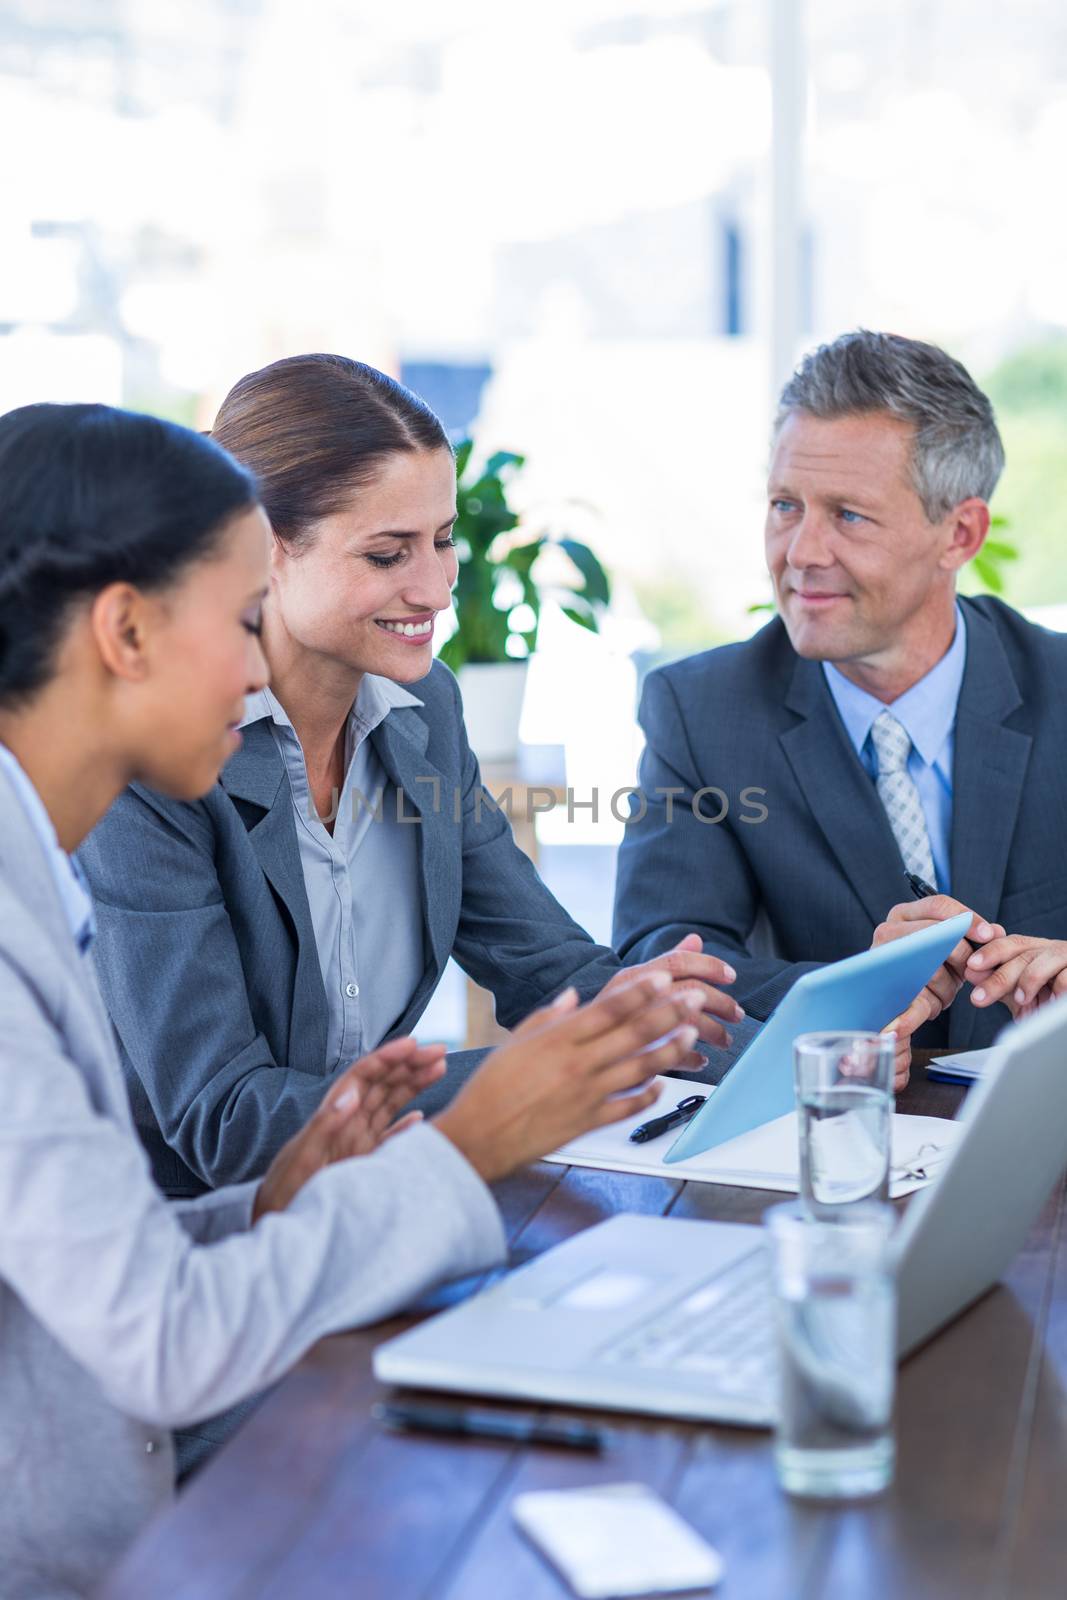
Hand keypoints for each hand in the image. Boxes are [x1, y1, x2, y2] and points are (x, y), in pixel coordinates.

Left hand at [253, 1039, 446, 1220]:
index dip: (388, 1058)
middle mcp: (348, 1124)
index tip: (413, 1044)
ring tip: (438, 1068)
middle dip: (409, 1064)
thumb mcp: (302, 1160)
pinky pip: (389, 1139)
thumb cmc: (285, 1193)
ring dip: (413, 1085)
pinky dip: (406, 1126)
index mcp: (333, 1117)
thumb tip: (350, 1094)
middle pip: (382, 1085)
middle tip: (439, 1050)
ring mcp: (357, 1143)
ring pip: (390, 1105)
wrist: (278, 1224)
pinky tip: (421, 1117)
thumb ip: (324, 1126)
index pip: (363, 1077)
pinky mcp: (363, 1164)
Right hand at [434, 971, 705, 1182]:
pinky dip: (649, 1095)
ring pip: (640, 1068)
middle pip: (633, 1033)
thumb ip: (547, 1017)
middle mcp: (577, 1064)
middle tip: (695, 999)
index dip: (640, 992)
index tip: (664, 978)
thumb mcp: (513, 1042)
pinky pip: (629, 1107)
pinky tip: (663, 1085)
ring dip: (670, 1050)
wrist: (478, 1137)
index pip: (609, 1008)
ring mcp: (586, 1095)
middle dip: (669, 1014)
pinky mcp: (588, 1123)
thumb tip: (573, 997)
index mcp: (557, 1040)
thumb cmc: (490, 1089)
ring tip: (693, 1034)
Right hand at [604, 933, 743, 1061]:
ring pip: (688, 1026)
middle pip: (689, 992)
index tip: (730, 975)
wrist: (562, 1059)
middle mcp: (632, 1000)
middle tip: (736, 1013)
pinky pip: (674, 1059)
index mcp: (628, 979)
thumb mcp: (625, 984)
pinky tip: (700, 1061)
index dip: (709, 965)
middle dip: (720, 1002)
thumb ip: (663, 962)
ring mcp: (633, 1030)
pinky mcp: (633, 1060)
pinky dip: (693, 1060)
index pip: (676, 962)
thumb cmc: (599, 1020)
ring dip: (714, 1032)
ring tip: (724, 1040)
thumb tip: (696, 939)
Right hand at [873, 896, 1002, 1094]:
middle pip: (937, 934)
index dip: (968, 918)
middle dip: (962, 955)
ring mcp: (882, 957)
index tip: (990, 934)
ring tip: (946, 992)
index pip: (939, 905)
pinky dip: (931, 1003)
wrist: (890, 1004)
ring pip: (932, 968)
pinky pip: (917, 996)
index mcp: (904, 914)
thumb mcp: (949, 948)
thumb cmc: (925, 968)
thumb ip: (972, 936)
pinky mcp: (884, 987)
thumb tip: (996, 932)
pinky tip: (934, 1005)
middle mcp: (888, 930)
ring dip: (948, 985)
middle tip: (973, 971)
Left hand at [965, 936, 1066, 1017]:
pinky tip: (1050, 1002)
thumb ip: (999, 985)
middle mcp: (1051, 950)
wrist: (1065, 1017)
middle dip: (998, 977)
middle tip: (978, 998)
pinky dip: (1058, 989)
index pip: (1009, 944)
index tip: (970, 966)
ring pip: (1045, 961)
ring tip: (1020, 999)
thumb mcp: (1021, 995)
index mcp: (1034, 951)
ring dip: (1029, 981)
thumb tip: (970, 972)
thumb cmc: (1050, 1002)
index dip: (989, 952)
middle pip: (1022, 956)